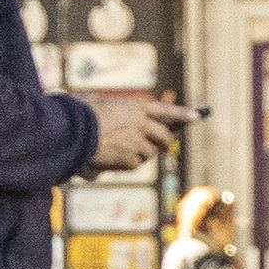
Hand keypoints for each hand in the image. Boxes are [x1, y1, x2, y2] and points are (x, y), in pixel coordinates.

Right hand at [84, 89, 198, 170]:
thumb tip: (131, 122)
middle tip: (163, 144)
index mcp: (136, 107)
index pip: (167, 110)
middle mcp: (142, 123)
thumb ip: (121, 112)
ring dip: (143, 154)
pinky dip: (129, 163)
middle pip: (165, 136)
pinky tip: (115, 159)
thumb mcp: (103, 104)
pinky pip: (135, 164)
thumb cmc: (82, 115)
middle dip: (166, 142)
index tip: (196, 117)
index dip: (182, 114)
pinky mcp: (130, 157)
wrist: (73, 130)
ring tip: (126, 151)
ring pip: (150, 152)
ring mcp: (138, 141)